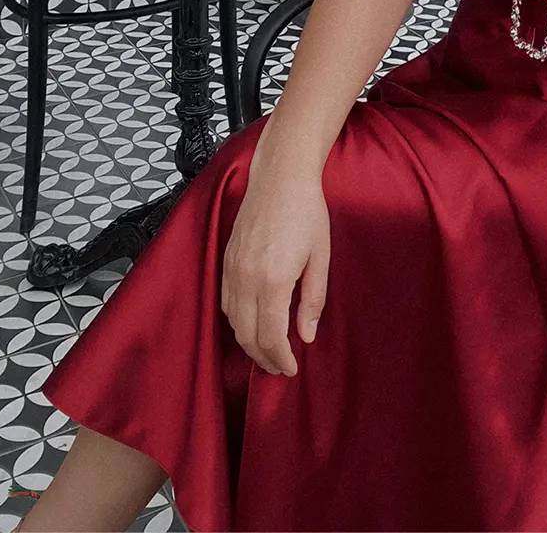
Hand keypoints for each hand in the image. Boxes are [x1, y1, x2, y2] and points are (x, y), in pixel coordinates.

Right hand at [221, 149, 331, 377]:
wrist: (280, 177)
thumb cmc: (307, 212)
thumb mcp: (320, 256)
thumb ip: (312, 299)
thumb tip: (306, 336)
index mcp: (273, 279)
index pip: (270, 336)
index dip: (280, 359)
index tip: (291, 369)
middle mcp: (246, 278)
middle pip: (247, 335)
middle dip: (264, 358)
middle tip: (280, 369)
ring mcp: (232, 268)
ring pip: (233, 321)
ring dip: (248, 343)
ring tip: (267, 352)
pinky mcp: (225, 260)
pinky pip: (226, 302)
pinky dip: (237, 321)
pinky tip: (251, 324)